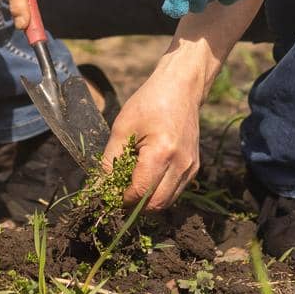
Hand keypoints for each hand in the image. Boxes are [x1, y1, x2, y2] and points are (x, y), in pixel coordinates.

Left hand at [103, 66, 202, 210]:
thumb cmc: (149, 103)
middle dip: (135, 204)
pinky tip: (147, 177)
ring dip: (148, 200)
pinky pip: (175, 190)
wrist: (181, 89)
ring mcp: (191, 168)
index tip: (109, 194)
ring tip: (131, 185)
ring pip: (167, 201)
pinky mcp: (194, 167)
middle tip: (119, 194)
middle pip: (156, 204)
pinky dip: (159, 191)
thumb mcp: (122, 127)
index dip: (122, 198)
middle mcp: (181, 165)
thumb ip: (110, 159)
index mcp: (162, 153)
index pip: (140, 192)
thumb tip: (100, 185)